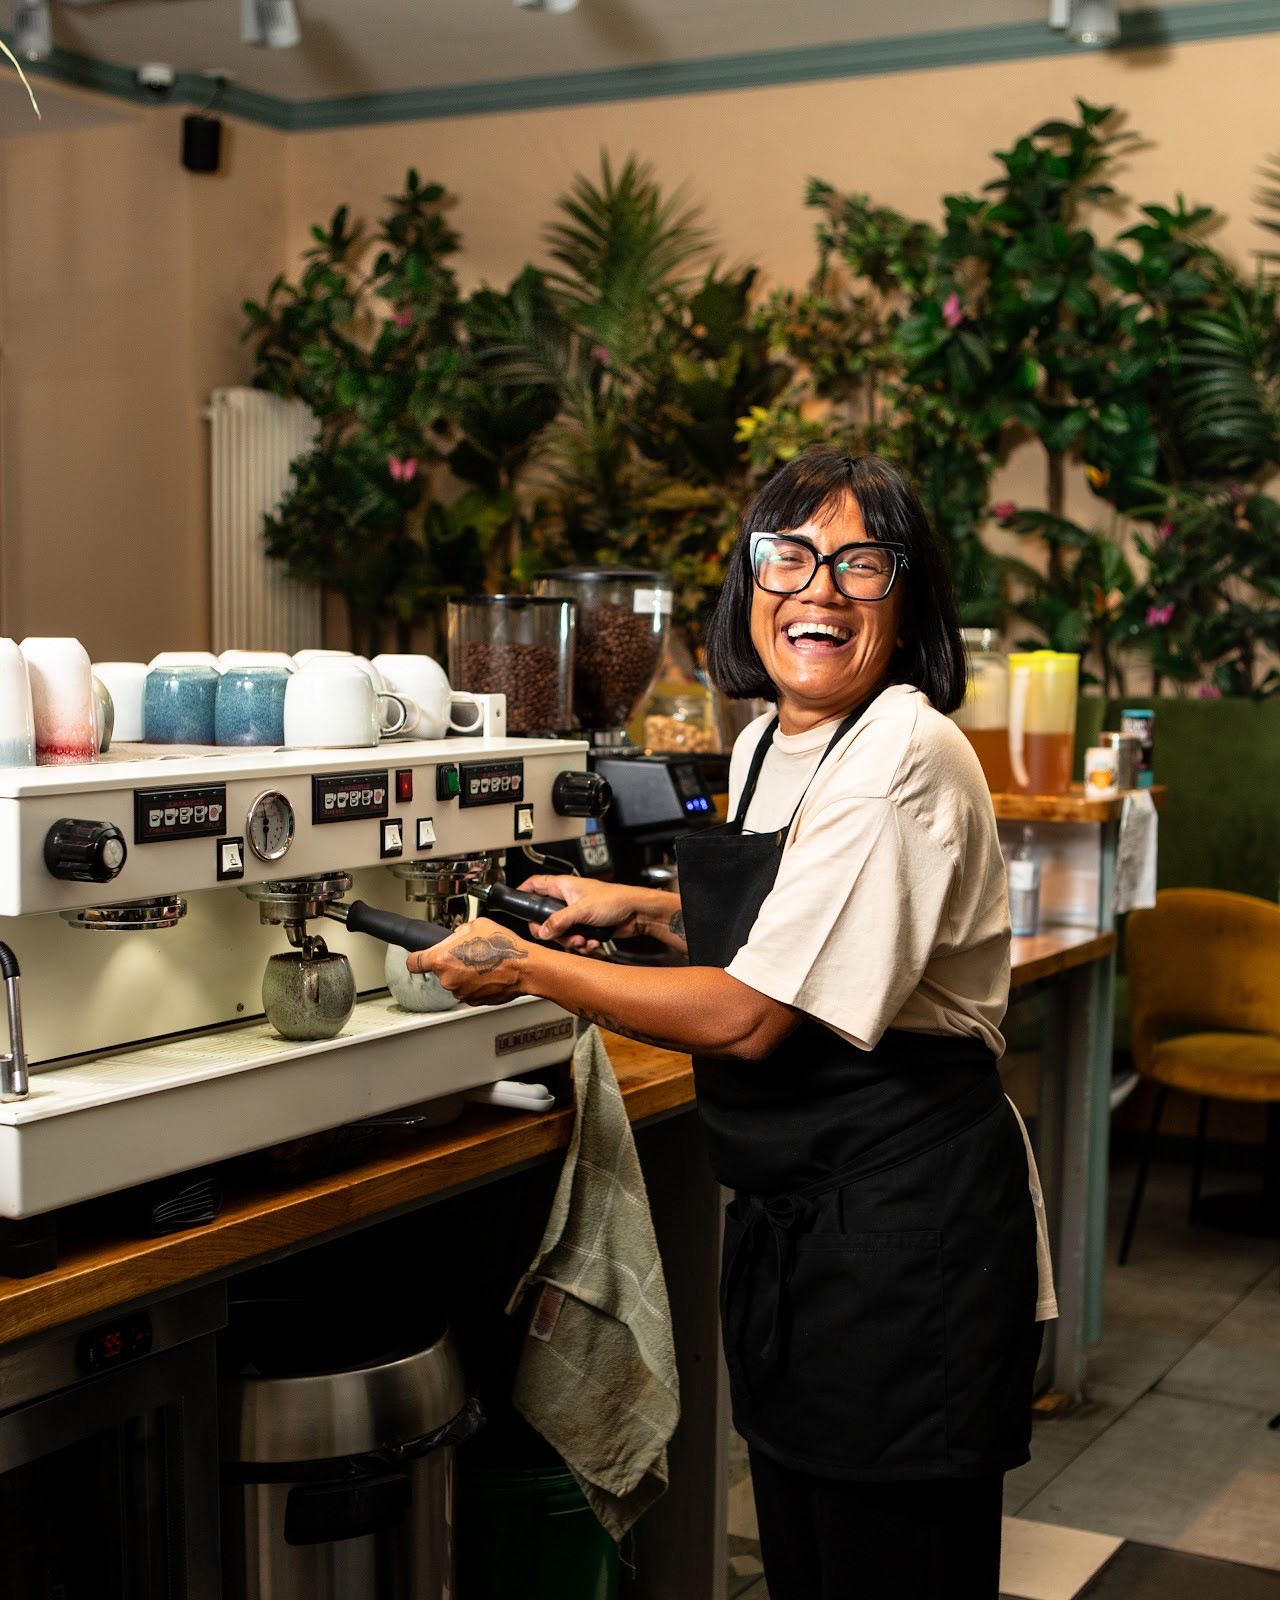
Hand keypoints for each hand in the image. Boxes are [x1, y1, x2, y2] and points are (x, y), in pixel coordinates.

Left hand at [408, 917, 532, 1005]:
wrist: (523, 968)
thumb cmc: (502, 947)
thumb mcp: (477, 924)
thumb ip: (459, 932)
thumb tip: (458, 936)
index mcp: (442, 959)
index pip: (414, 963)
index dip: (416, 959)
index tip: (418, 958)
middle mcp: (447, 978)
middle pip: (440, 971)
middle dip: (451, 962)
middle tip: (470, 954)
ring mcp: (460, 992)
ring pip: (455, 981)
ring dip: (464, 974)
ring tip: (484, 964)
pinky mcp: (472, 1001)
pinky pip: (468, 990)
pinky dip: (475, 984)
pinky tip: (488, 974)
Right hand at [518, 874, 661, 951]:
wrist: (636, 914)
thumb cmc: (615, 900)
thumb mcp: (582, 909)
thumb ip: (559, 920)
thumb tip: (543, 931)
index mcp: (563, 886)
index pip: (535, 884)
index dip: (523, 892)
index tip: (515, 903)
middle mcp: (568, 900)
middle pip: (545, 917)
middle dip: (553, 931)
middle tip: (558, 935)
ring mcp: (576, 915)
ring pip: (560, 932)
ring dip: (571, 941)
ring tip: (583, 940)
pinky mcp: (586, 927)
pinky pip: (574, 940)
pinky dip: (582, 944)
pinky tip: (592, 942)